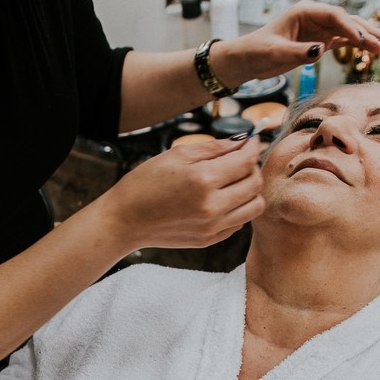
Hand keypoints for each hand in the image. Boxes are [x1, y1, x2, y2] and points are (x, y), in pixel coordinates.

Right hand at [99, 136, 264, 250]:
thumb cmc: (145, 183)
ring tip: (235, 181)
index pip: (246, 160)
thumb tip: (242, 141)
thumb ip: (213, 148)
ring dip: (251, 190)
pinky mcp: (210, 240)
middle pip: (255, 184)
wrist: (124, 221)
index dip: (253, 146)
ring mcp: (212, 226)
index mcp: (202, 180)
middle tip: (242, 159)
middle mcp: (212, 206)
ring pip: (254, 206)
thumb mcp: (176, 156)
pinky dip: (238, 208)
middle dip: (253, 166)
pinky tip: (222, 199)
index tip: (252, 139)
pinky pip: (240, 222)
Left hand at [220, 0, 379, 84]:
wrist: (247, 60)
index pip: (334, 17)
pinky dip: (358, 45)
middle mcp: (314, 18)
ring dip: (367, 38)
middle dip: (366, 32)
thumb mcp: (276, 53)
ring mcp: (318, 29)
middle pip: (346, 21)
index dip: (350, 29)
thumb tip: (320, 50)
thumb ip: (298, 52)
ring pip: (348, 31)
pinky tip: (373, 50)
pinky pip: (342, 41)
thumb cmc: (257, 52)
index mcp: (304, 12)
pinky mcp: (318, 42)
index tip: (364, 41)